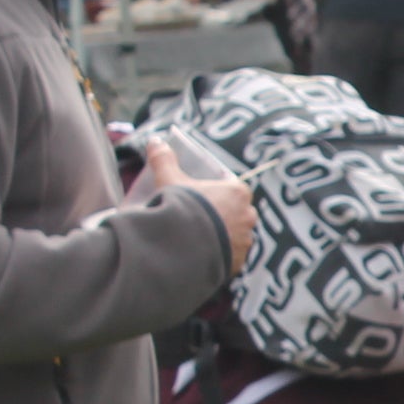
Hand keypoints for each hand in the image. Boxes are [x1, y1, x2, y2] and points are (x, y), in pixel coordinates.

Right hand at [145, 139, 256, 272]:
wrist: (182, 245)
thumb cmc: (181, 207)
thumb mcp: (169, 180)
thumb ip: (164, 159)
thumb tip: (154, 141)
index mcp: (238, 192)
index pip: (233, 189)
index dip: (217, 193)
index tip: (202, 199)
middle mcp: (248, 216)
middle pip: (236, 213)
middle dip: (221, 216)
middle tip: (198, 219)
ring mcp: (246, 240)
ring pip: (235, 236)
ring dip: (221, 237)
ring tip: (199, 239)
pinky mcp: (239, 262)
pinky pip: (231, 257)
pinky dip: (219, 255)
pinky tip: (203, 255)